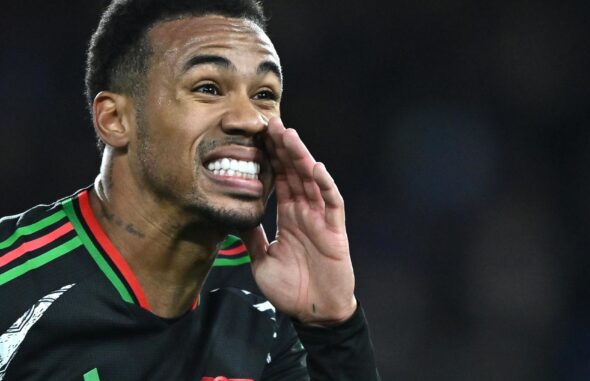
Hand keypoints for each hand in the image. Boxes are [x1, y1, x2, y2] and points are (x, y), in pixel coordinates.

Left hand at [239, 117, 356, 325]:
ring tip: (289, 136)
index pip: (279, 180)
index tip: (257, 136)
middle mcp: (305, 212)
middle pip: (294, 173)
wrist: (313, 313)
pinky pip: (331, 203)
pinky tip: (316, 167)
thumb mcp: (261, 260)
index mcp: (289, 216)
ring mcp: (320, 219)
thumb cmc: (291, 288)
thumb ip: (252, 237)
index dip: (270, 158)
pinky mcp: (334, 230)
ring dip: (301, 158)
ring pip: (311, 181)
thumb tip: (234, 216)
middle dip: (283, 148)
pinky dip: (325, 185)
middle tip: (271, 123)